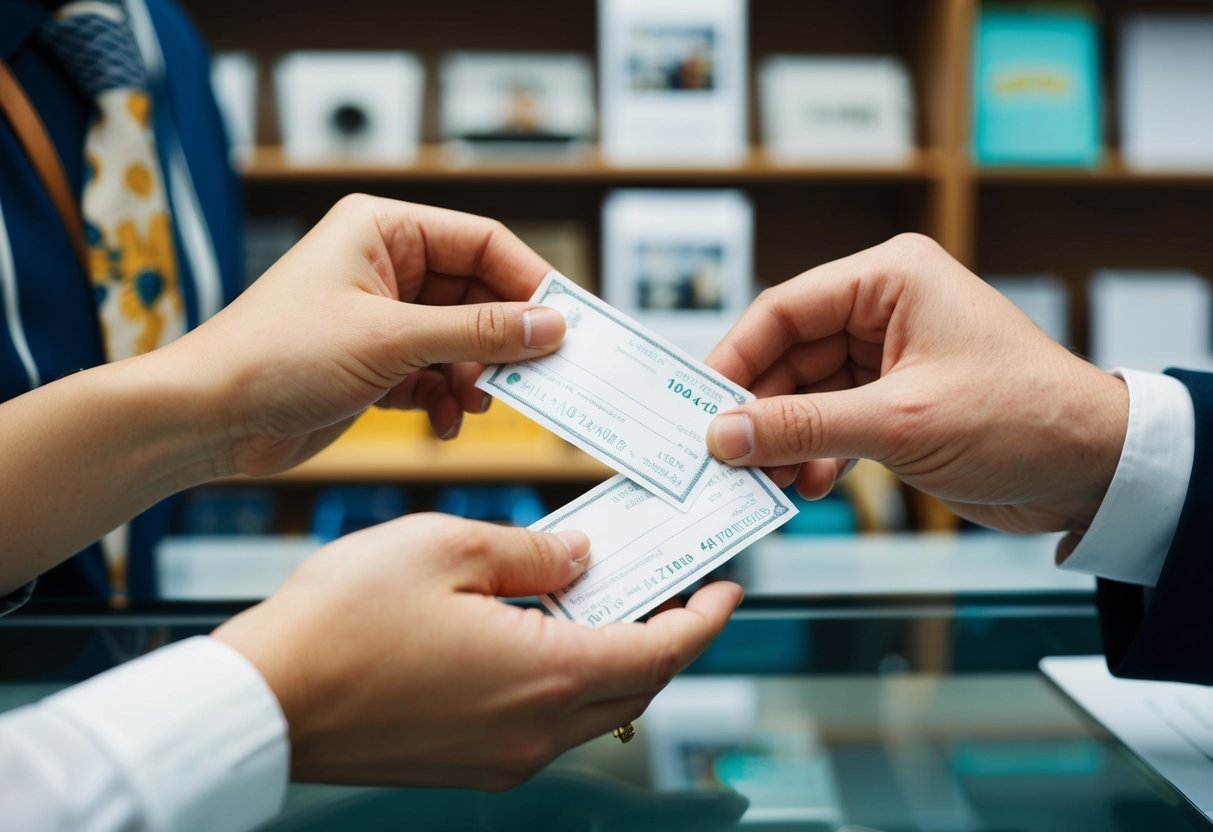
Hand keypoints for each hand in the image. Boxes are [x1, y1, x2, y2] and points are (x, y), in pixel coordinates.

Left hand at [163, 195, 563, 476]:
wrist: (211, 418)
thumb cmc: (275, 355)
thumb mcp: (392, 340)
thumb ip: (479, 332)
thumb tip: (549, 326)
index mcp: (384, 230)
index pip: (484, 243)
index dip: (530, 283)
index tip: (565, 324)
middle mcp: (385, 266)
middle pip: (478, 294)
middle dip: (502, 341)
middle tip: (535, 375)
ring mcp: (382, 316)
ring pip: (462, 340)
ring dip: (474, 377)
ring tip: (473, 404)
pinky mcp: (376, 362)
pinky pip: (437, 374)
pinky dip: (446, 399)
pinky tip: (442, 423)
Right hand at [213, 514, 741, 788]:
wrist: (263, 701)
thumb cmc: (340, 622)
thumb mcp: (446, 548)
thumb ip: (530, 551)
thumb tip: (579, 556)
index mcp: (544, 675)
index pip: (660, 652)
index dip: (703, 619)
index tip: (726, 589)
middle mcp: (534, 731)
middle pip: (636, 686)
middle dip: (667, 636)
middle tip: (674, 587)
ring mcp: (500, 757)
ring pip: (593, 708)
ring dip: (616, 657)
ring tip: (607, 598)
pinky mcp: (468, 763)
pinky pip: (547, 722)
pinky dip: (568, 678)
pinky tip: (543, 633)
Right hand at [704, 233, 1127, 533]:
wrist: (1095, 468)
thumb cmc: (1021, 418)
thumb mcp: (899, 422)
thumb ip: (803, 426)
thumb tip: (725, 434)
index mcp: (890, 280)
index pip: (784, 309)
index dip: (736, 359)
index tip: (700, 406)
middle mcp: (886, 308)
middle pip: (789, 353)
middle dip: (759, 409)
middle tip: (725, 456)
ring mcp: (891, 355)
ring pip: (807, 392)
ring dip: (785, 438)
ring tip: (766, 480)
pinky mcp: (898, 399)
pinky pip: (833, 419)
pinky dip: (816, 452)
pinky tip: (809, 484)